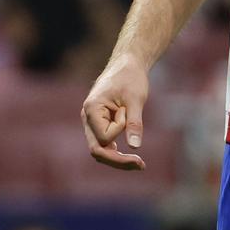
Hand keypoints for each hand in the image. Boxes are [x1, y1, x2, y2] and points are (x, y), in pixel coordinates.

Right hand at [81, 53, 148, 170]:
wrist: (127, 65)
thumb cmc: (130, 78)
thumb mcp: (136, 99)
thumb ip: (134, 123)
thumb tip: (135, 147)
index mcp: (91, 109)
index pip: (104, 136)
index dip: (120, 129)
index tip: (128, 111)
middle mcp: (87, 118)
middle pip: (96, 150)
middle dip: (118, 160)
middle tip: (141, 165)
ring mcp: (92, 122)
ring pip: (100, 150)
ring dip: (118, 158)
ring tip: (140, 164)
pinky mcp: (100, 124)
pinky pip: (105, 144)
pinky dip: (117, 151)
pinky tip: (132, 157)